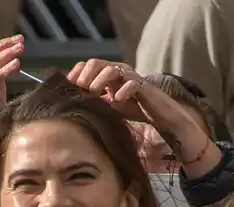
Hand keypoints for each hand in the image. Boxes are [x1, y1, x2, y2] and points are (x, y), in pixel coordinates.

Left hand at [67, 58, 213, 165]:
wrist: (163, 117)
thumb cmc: (137, 110)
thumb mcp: (113, 106)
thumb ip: (99, 100)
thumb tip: (78, 102)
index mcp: (111, 75)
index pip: (91, 65)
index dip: (79, 71)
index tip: (70, 83)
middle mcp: (121, 72)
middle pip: (99, 63)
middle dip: (87, 73)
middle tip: (80, 87)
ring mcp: (133, 78)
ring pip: (114, 69)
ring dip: (101, 79)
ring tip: (94, 92)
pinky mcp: (145, 87)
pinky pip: (133, 83)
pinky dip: (123, 89)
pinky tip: (116, 100)